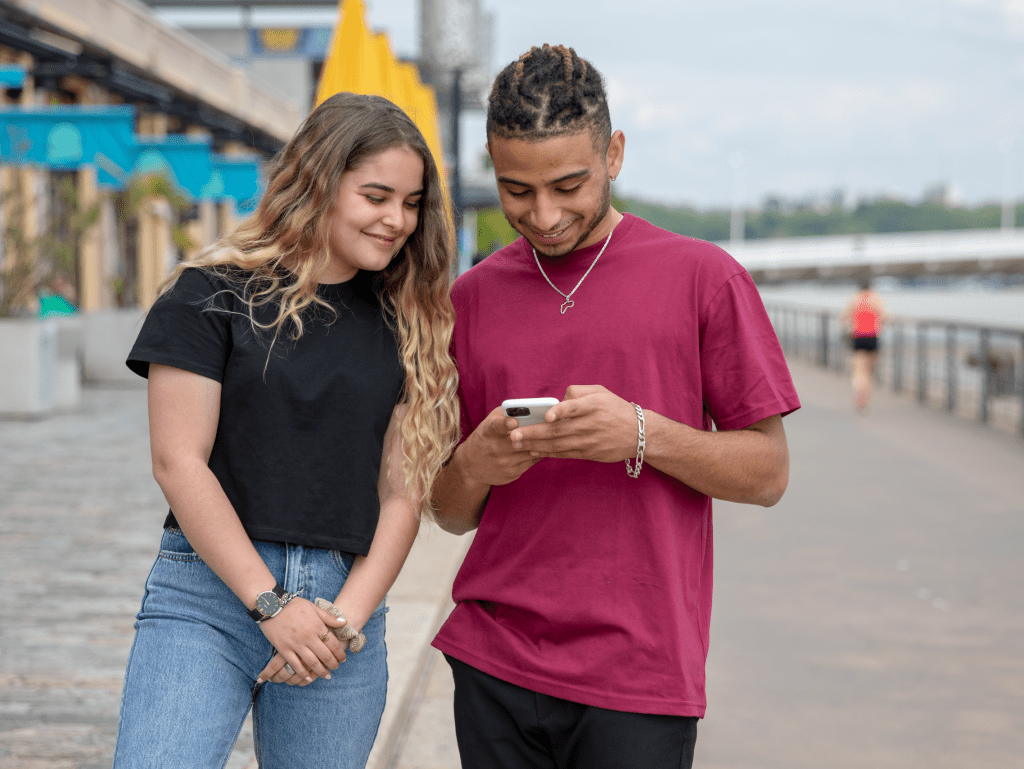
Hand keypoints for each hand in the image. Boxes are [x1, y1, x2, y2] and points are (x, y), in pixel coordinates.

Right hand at [255, 596, 347, 685]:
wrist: (271, 605)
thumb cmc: (294, 605)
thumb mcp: (313, 607)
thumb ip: (329, 617)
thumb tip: (344, 622)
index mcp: (317, 626)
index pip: (333, 643)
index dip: (340, 653)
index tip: (343, 658)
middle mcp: (308, 637)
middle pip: (325, 655)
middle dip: (333, 664)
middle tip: (336, 668)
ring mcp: (296, 644)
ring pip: (312, 662)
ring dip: (321, 671)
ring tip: (326, 676)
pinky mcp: (284, 649)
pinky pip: (295, 664)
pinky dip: (303, 673)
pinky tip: (309, 678)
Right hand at [459, 406, 541, 486]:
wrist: (471, 466)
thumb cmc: (486, 437)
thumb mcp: (490, 422)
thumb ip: (508, 413)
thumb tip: (535, 405)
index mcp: (488, 432)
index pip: (496, 426)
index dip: (506, 424)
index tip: (514, 421)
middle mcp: (495, 448)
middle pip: (520, 441)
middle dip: (535, 433)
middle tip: (548, 424)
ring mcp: (504, 463)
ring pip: (530, 451)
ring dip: (541, 442)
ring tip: (550, 434)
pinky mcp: (512, 473)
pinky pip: (532, 461)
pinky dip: (539, 452)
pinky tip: (543, 446)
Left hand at [510, 385, 638, 462]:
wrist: (638, 433)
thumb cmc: (614, 408)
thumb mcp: (600, 392)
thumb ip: (577, 392)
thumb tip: (557, 401)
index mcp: (594, 405)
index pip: (576, 407)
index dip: (561, 411)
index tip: (547, 415)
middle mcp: (591, 424)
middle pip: (559, 430)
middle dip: (534, 433)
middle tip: (514, 435)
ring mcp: (590, 441)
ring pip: (558, 444)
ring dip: (535, 445)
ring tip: (517, 444)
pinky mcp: (589, 453)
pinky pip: (564, 454)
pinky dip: (547, 453)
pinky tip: (533, 450)